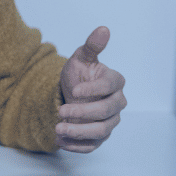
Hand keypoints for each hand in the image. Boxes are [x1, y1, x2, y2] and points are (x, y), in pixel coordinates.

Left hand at [57, 26, 126, 151]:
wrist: (70, 93)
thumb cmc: (79, 74)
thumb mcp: (81, 58)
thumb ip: (92, 46)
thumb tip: (103, 29)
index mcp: (115, 82)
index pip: (109, 87)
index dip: (93, 89)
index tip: (74, 91)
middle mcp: (117, 102)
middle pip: (107, 111)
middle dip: (84, 113)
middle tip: (61, 112)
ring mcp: (110, 120)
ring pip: (102, 130)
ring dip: (80, 132)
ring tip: (58, 129)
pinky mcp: (100, 135)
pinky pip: (94, 144)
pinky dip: (78, 146)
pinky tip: (61, 142)